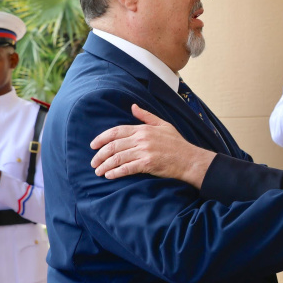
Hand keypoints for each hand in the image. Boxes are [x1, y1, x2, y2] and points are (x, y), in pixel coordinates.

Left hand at [90, 105, 215, 186]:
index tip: (93, 146)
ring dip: (105, 165)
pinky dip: (116, 172)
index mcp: (143, 129)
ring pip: (117, 158)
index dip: (101, 138)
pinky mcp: (148, 164)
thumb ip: (146, 116)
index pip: (116, 131)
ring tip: (98, 172)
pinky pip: (127, 168)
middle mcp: (142, 139)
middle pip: (113, 146)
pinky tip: (110, 175)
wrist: (190, 159)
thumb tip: (132, 107)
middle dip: (100, 155)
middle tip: (93, 163)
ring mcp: (144, 151)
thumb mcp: (163, 124)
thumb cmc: (177, 143)